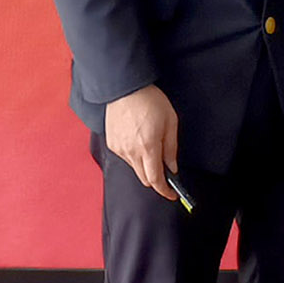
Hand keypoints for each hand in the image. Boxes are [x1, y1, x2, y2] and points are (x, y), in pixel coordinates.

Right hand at [102, 87, 182, 206]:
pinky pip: (125, 157)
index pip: (155, 179)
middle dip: (156, 179)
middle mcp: (130, 151)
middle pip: (144, 178)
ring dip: (145, 166)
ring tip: (151, 145)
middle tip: (165, 171)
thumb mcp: (170, 122)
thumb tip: (172, 167)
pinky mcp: (111, 143)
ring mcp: (119, 148)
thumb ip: (171, 148)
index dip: (165, 190)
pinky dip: (134, 156)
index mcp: (148, 147)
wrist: (124, 88)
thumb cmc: (149, 101)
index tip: (172, 194)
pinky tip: (138, 140)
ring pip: (135, 168)